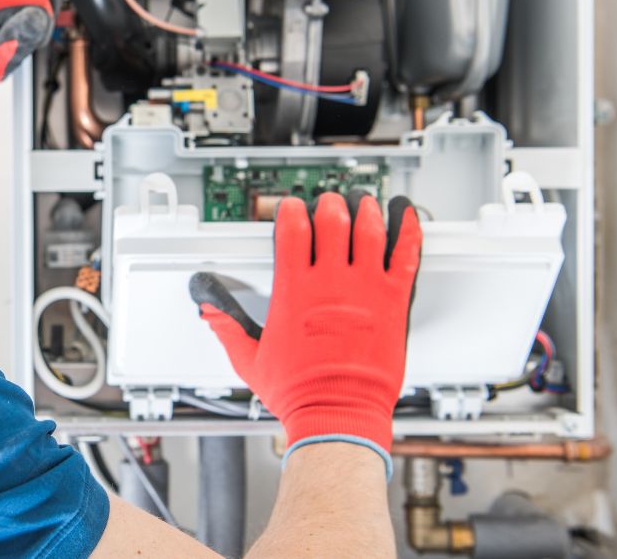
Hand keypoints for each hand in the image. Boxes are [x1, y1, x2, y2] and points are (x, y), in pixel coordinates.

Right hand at [189, 192, 421, 469]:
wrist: (338, 414)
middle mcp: (330, 283)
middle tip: (329, 203)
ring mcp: (365, 289)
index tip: (291, 207)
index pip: (292, 230)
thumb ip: (227, 328)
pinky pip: (406, 256)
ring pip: (369, 230)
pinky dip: (407, 231)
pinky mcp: (393, 302)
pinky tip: (407, 218)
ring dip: (365, 210)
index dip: (290, 211)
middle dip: (329, 205)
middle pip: (332, 221)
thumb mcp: (249, 359)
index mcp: (294, 291)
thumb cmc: (299, 392)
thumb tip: (209, 310)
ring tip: (363, 202)